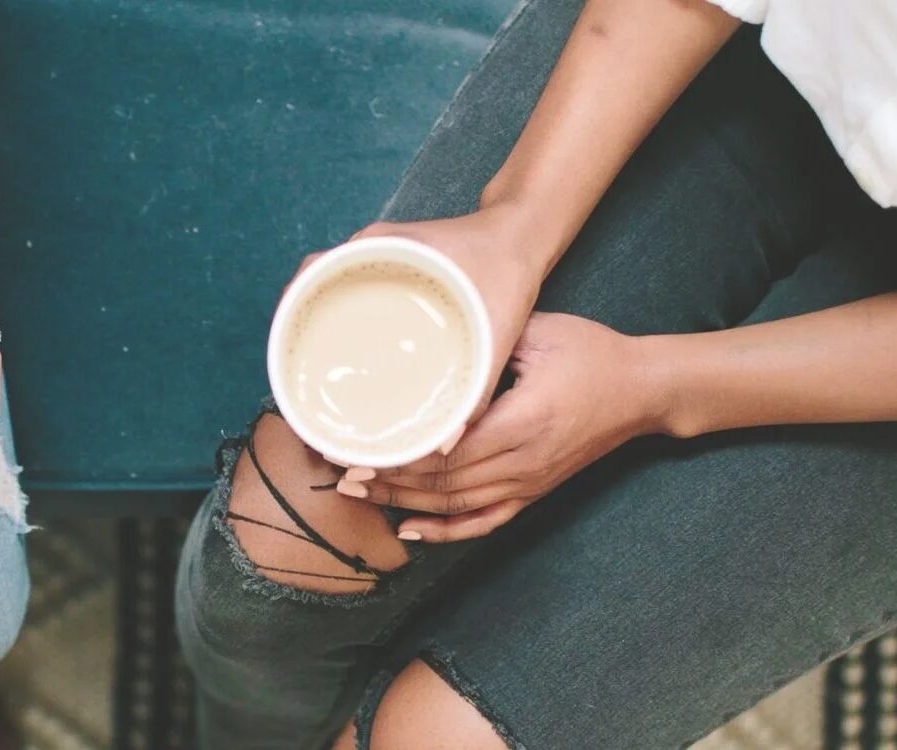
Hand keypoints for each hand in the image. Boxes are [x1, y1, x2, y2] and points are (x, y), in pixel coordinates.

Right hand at [289, 205, 553, 468]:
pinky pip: (344, 301)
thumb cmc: (506, 266)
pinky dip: (335, 329)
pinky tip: (340, 365)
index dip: (291, 309)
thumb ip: (480, 380)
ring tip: (310, 380)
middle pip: (309, 290)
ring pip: (323, 297)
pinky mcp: (384, 276)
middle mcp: (367, 251)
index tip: (285, 349)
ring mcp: (373, 262)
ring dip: (312, 332)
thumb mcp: (496, 321)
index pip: (314, 271)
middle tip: (297, 383)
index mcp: (381, 247)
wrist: (522, 234)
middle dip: (295, 333)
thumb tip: (450, 443)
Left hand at [352, 313, 665, 540]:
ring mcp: (528, 483)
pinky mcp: (533, 492)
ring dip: (403, 504)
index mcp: (523, 422)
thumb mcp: (540, 332)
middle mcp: (523, 461)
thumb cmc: (591, 354)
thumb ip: (489, 339)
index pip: (447, 451)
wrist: (643, 391)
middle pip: (442, 483)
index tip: (356, 451)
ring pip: (455, 505)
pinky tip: (410, 532)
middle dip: (386, 481)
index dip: (399, 457)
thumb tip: (431, 338)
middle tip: (337, 472)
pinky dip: (446, 531)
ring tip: (355, 496)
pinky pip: (484, 521)